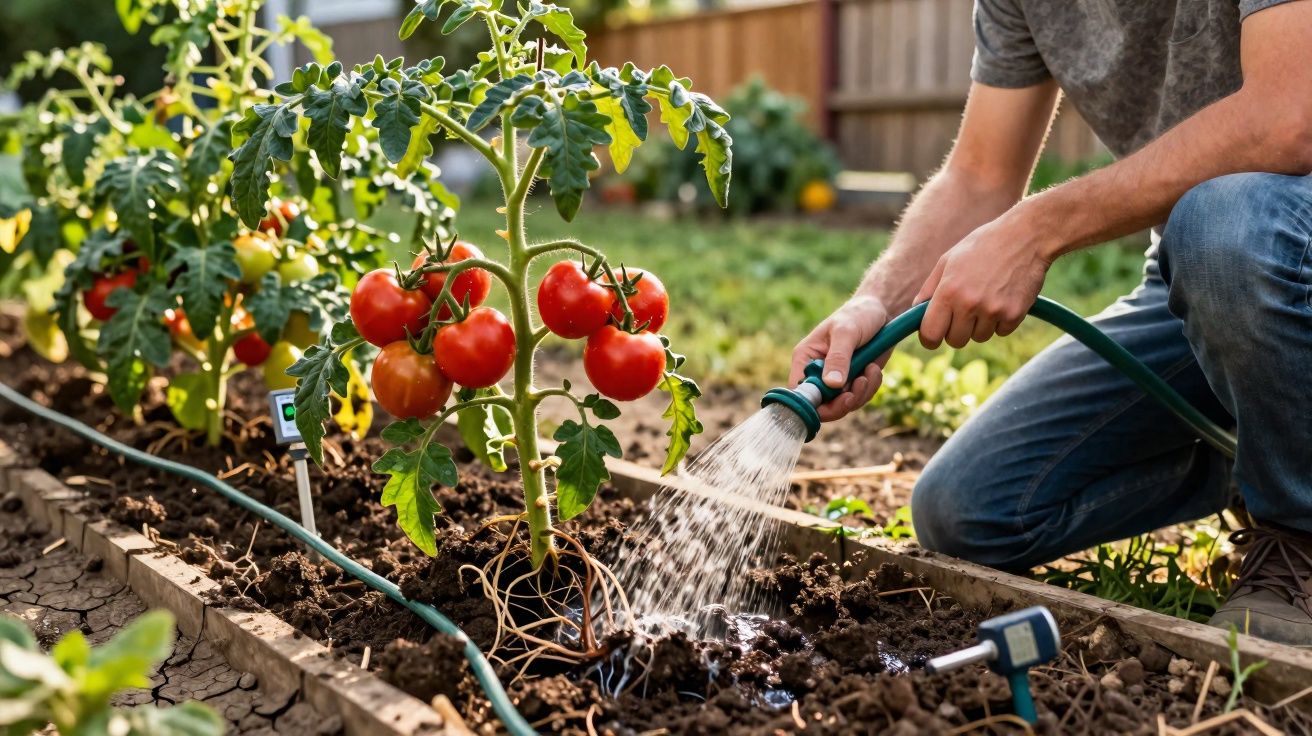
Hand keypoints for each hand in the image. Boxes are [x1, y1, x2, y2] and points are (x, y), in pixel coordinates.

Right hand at [790, 295, 888, 421]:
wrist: (880, 312)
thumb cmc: (857, 315)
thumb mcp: (846, 332)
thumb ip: (838, 358)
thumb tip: (832, 384)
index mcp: (805, 359)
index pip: (800, 391)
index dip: (814, 403)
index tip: (838, 397)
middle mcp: (817, 373)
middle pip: (821, 405)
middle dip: (842, 402)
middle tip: (856, 389)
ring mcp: (835, 380)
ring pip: (843, 405)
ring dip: (860, 393)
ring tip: (870, 370)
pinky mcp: (853, 382)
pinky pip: (859, 398)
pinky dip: (870, 388)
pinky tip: (874, 369)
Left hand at [914, 214, 1052, 348]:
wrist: (1026, 236)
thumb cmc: (983, 245)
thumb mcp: (948, 260)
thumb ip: (929, 289)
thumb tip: (915, 312)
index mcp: (948, 291)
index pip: (931, 334)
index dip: (930, 338)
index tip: (933, 335)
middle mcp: (969, 304)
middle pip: (955, 341)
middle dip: (956, 330)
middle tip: (964, 310)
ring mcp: (994, 311)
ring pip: (979, 337)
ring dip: (980, 325)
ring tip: (987, 297)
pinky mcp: (1015, 314)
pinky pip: (1001, 332)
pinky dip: (1001, 321)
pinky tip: (1003, 297)